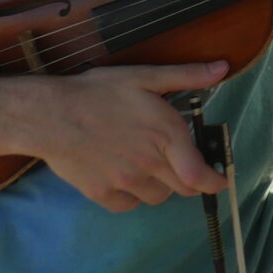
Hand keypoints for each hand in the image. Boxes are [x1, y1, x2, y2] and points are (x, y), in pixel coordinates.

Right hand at [21, 60, 230, 212]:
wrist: (50, 115)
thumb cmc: (98, 92)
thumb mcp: (145, 76)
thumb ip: (187, 76)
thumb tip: (222, 67)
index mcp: (167, 136)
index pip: (200, 175)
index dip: (215, 182)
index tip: (220, 180)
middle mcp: (150, 164)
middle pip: (183, 189)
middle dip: (190, 180)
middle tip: (183, 165)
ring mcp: (124, 182)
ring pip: (157, 197)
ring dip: (161, 186)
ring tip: (150, 166)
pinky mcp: (101, 194)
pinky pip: (128, 205)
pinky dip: (132, 196)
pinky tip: (126, 177)